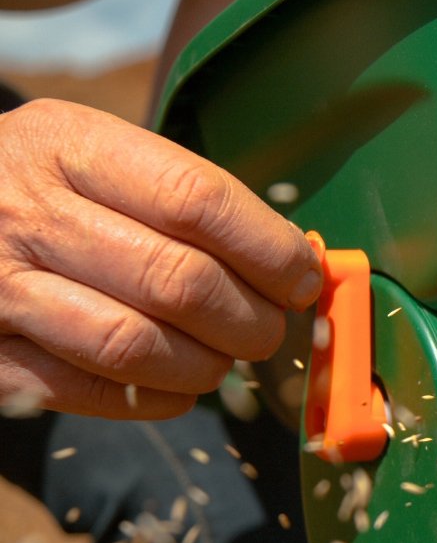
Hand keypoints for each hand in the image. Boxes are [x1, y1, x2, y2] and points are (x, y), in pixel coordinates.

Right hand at [0, 99, 321, 418]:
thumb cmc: (40, 186)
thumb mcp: (93, 153)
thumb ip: (182, 197)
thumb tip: (294, 263)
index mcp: (67, 144)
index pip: (198, 200)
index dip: (270, 250)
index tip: (302, 278)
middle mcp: (25, 211)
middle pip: (179, 281)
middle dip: (250, 320)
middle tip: (269, 330)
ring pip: (136, 345)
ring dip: (207, 366)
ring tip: (224, 359)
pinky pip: (87, 390)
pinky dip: (153, 398)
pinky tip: (176, 386)